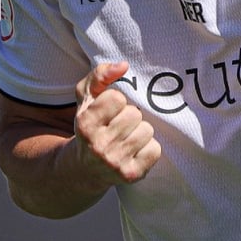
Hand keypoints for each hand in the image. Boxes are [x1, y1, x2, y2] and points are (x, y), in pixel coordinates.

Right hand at [72, 63, 160, 184]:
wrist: (84, 169)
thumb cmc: (91, 126)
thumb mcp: (86, 98)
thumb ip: (100, 75)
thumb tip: (124, 65)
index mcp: (85, 124)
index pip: (116, 98)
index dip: (116, 102)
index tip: (109, 111)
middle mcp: (98, 145)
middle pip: (134, 114)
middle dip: (129, 116)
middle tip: (119, 126)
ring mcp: (115, 162)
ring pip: (147, 130)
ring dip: (140, 131)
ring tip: (127, 138)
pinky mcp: (131, 174)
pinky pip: (155, 149)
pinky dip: (148, 148)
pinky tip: (134, 152)